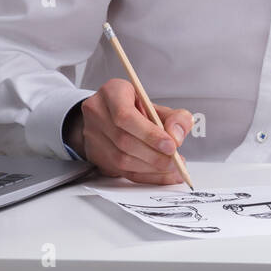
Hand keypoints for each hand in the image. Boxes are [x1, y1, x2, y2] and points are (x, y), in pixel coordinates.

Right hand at [66, 78, 192, 184]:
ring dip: (151, 167)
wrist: (109, 116)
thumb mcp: (156, 105)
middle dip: (154, 155)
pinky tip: (163, 175)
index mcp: (112, 93)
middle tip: (176, 160)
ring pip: (121, 160)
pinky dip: (147, 176)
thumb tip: (177, 136)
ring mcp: (93, 137)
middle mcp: (97, 114)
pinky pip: (123, 172)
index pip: (125, 116)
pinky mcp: (97, 156)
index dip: (149, 134)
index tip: (171, 145)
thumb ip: (174, 117)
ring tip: (173, 167)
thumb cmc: (134, 108)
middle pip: (124, 141)